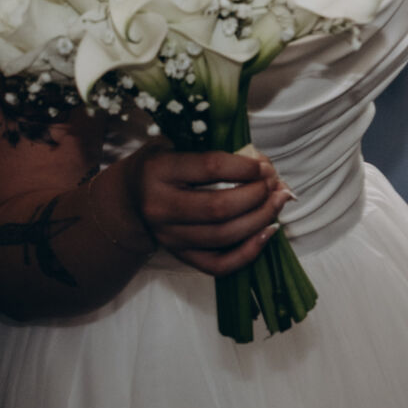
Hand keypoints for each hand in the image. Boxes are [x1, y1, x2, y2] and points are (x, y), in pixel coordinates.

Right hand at [128, 147, 290, 276]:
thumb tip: (265, 166)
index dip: (245, 167)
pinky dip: (249, 252)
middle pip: (219, 208)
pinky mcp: (179, 255)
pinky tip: (268, 231)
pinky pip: (218, 264)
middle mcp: (160, 207)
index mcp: (159, 171)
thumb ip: (219, 149)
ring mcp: (169, 236)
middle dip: (257, 196)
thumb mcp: (180, 143)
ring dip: (260, 219)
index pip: (211, 167)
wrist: (129, 197)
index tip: (263, 166)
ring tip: (278, 201)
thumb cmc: (164, 164)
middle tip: (274, 184)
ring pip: (223, 236)